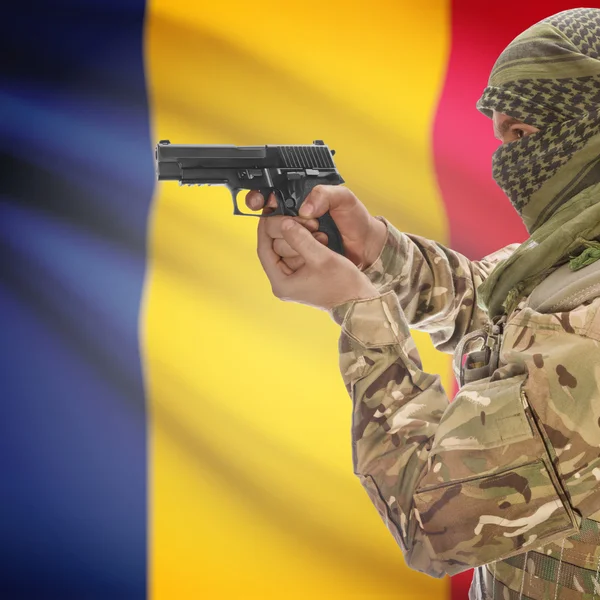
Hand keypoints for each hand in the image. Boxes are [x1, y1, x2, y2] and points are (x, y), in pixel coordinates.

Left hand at [258, 216, 378, 310]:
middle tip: (298, 217)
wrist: (359, 301)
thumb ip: (301, 239)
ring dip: (297, 234)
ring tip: (312, 226)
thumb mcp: (321, 257)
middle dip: (286, 230)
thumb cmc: (343, 285)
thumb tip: (283, 223)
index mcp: (281, 283)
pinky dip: (304, 241)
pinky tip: (315, 234)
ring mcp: (293, 279)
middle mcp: (283, 282)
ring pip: (286, 248)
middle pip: (274, 248)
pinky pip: (297, 252)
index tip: (269, 212)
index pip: (264, 250)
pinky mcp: (303, 275)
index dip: (266, 229)